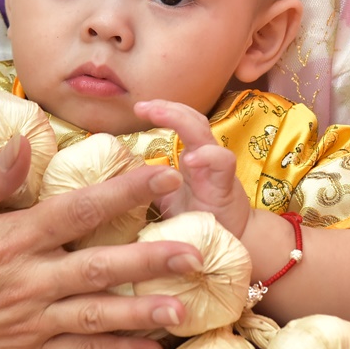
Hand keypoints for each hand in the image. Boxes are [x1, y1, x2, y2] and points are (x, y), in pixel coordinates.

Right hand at [0, 136, 205, 348]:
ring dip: (143, 312)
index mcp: (9, 240)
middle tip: (196, 248)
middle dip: (151, 258)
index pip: (77, 211)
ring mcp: (29, 320)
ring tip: (184, 308)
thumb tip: (26, 140)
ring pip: (97, 316)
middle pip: (99, 268)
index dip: (123, 192)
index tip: (161, 173)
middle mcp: (26, 282)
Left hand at [135, 100, 251, 237]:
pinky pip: (223, 162)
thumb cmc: (199, 221)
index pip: (182, 123)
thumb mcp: (166, 202)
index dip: (163, 111)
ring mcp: (216, 170)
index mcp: (191, 159)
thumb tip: (115, 181)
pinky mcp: (227, 187)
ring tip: (158, 113)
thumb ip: (148, 188)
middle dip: (168, 107)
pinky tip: (190, 159)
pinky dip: (208, 156)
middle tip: (142, 105)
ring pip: (204, 134)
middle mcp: (205, 159)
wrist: (234, 243)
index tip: (139, 107)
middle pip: (192, 120)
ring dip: (181, 120)